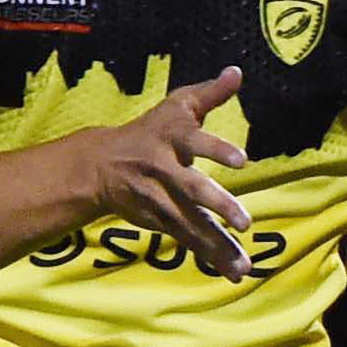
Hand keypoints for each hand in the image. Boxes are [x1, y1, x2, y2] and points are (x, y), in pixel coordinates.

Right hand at [86, 66, 253, 280]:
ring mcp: (162, 200)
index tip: (242, 160)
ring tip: (244, 267)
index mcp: (172, 138)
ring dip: (218, 245)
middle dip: (217, 205)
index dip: (217, 150)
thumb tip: (236, 73)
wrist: (101, 165)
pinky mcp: (161, 221)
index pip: (196, 141)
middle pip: (193, 189)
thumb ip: (210, 93)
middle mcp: (165, 170)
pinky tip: (235, 274)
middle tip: (245, 222)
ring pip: (192, 224)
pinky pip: (190, 241)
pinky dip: (213, 258)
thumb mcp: (177, 106)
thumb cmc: (150, 130)